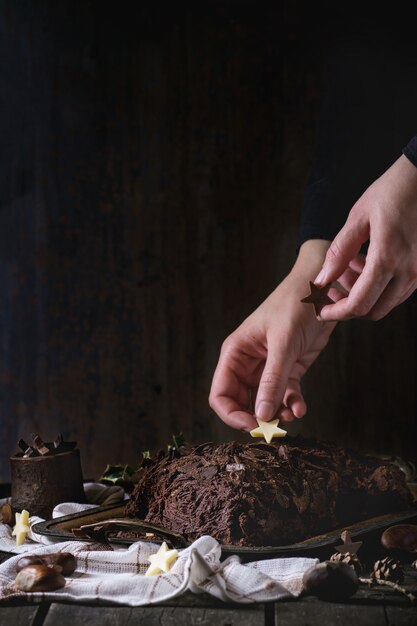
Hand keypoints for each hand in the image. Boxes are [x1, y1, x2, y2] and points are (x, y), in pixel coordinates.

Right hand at [209, 240, 337, 431]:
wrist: (322, 290)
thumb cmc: (295, 305)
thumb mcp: (283, 343)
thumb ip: (272, 380)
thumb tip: (260, 414)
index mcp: (235, 353)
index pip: (221, 394)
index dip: (231, 414)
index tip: (252, 425)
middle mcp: (248, 363)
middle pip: (241, 403)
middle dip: (256, 417)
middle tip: (274, 428)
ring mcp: (268, 368)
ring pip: (265, 403)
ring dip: (277, 414)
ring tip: (292, 415)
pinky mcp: (289, 370)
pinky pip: (285, 396)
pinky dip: (292, 405)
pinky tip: (300, 408)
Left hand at [315, 154, 416, 320]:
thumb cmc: (393, 191)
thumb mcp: (358, 218)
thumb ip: (338, 253)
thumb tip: (321, 280)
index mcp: (388, 258)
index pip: (358, 304)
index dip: (336, 312)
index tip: (321, 310)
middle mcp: (408, 271)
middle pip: (373, 311)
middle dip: (348, 305)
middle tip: (331, 288)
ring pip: (386, 303)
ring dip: (363, 294)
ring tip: (348, 268)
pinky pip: (398, 291)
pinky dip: (378, 286)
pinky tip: (366, 263)